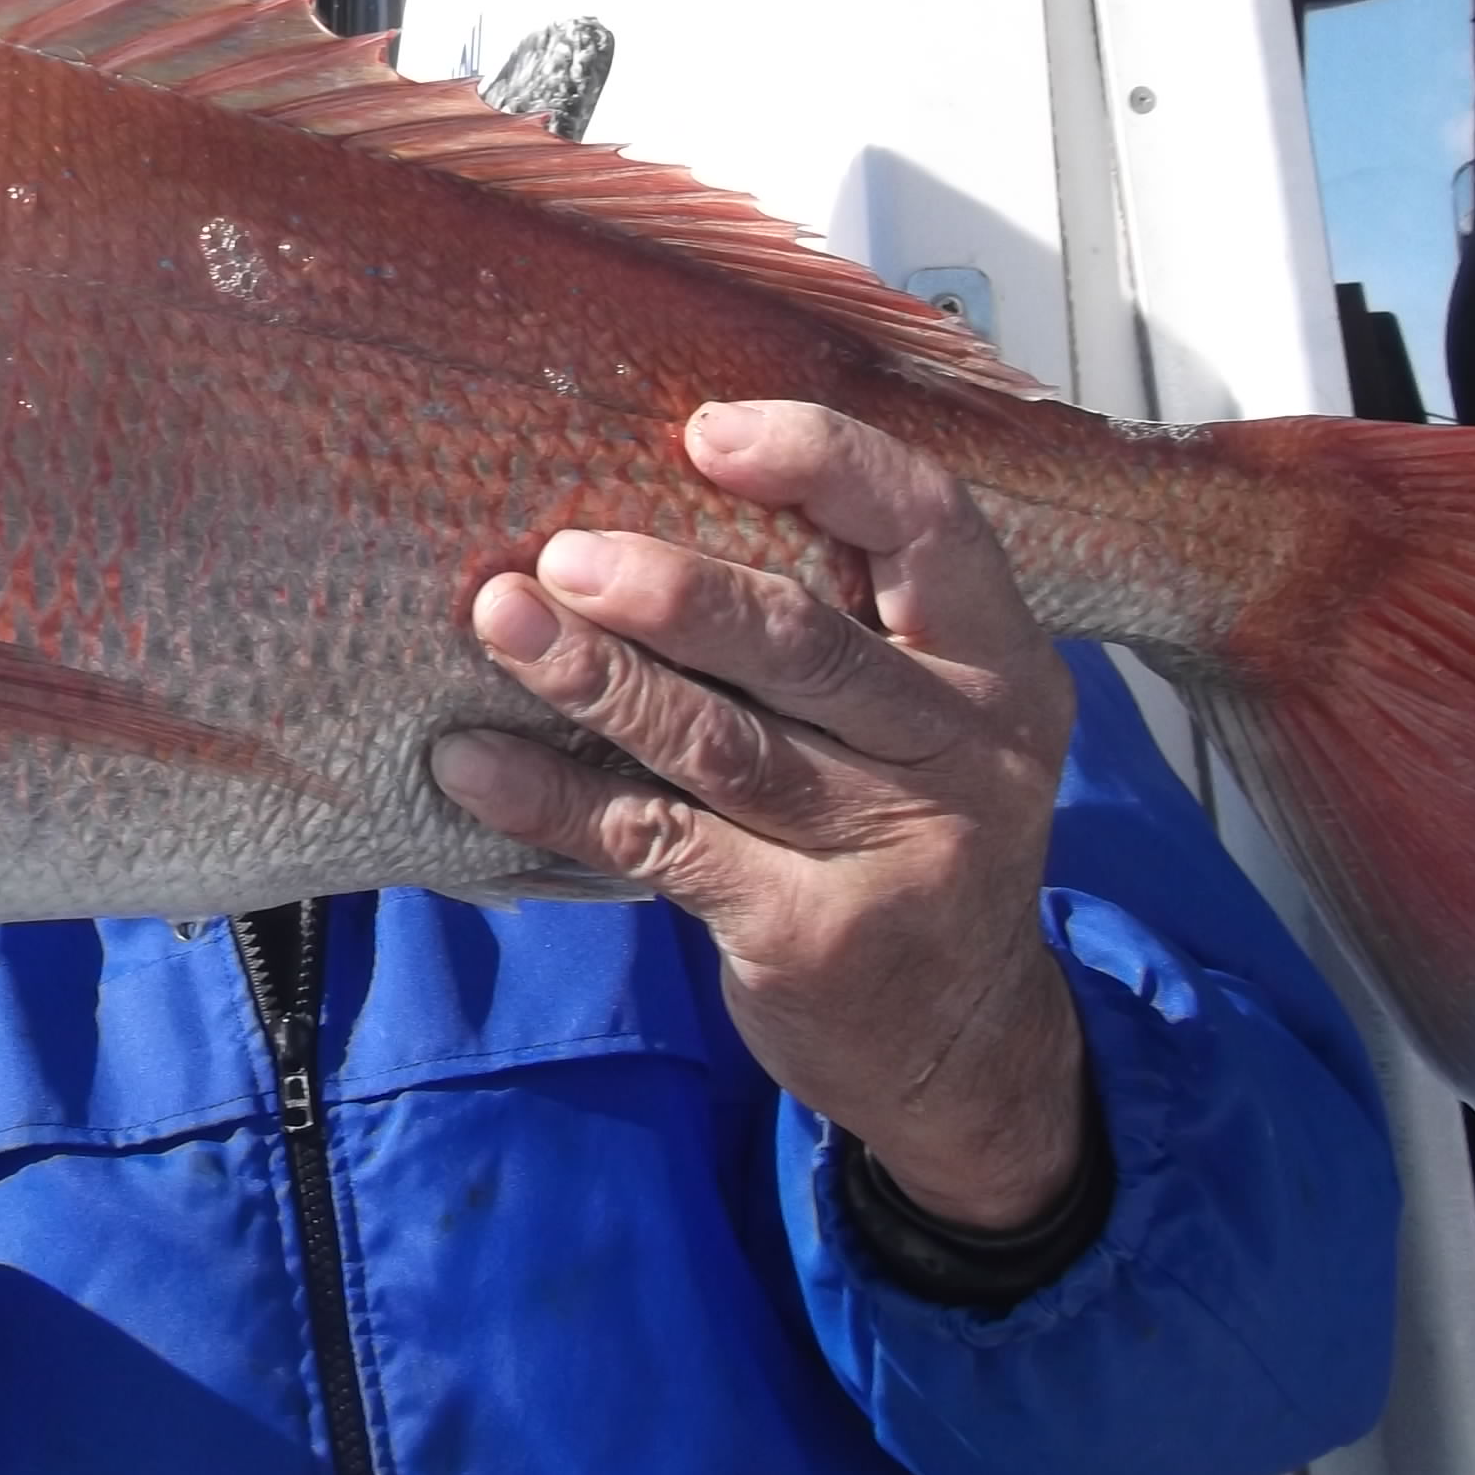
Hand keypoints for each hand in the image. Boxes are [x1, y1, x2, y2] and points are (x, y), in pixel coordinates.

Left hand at [432, 401, 1084, 1228]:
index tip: (705, 431)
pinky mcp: (810, 935)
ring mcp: (895, 850)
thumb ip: (845, 626)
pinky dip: (555, 797)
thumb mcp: (929, 721)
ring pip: (720, 742)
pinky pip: (659, 842)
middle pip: (803, 643)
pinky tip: (474, 763)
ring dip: (595, 677)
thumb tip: (639, 505)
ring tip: (497, 621)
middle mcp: (964, 751)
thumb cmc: (910, 832)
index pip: (928, 523)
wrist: (963, 1044)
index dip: (822, 461)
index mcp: (1000, 665)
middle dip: (673, 589)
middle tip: (562, 554)